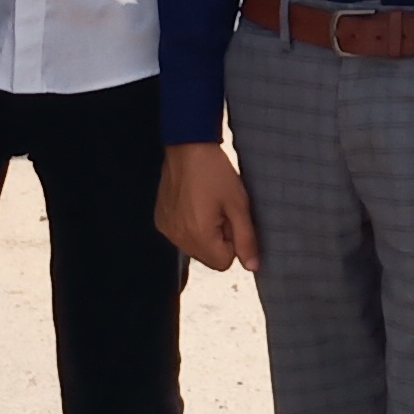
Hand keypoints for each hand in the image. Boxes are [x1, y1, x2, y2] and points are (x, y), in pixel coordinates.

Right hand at [157, 141, 259, 271]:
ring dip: (204, 234)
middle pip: (208, 258)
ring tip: (206, 205)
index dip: (233, 243)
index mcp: (199, 236)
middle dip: (218, 240)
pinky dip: (189, 226)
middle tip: (220, 210)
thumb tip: (252, 267)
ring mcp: (167, 230)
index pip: (224, 263)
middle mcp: (178, 238)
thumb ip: (246, 238)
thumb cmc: (216, 172)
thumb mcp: (238, 203)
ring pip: (194, 248)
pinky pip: (180, 236)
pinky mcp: (160, 221)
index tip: (230, 219)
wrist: (187, 146)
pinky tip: (192, 204)